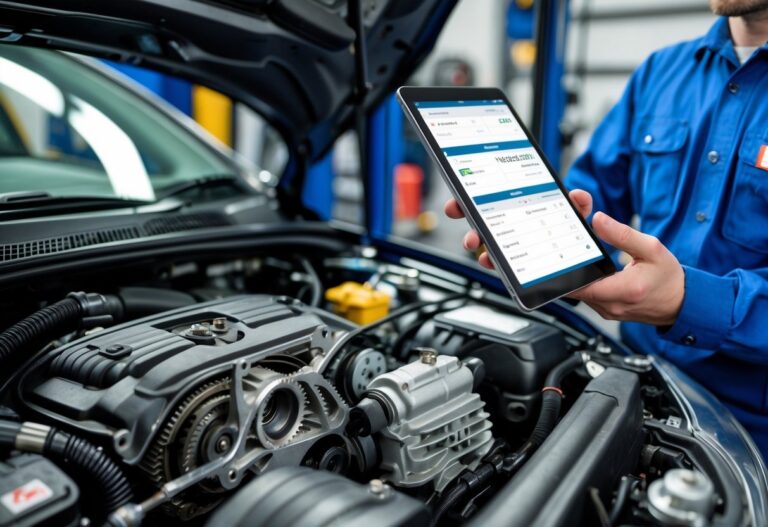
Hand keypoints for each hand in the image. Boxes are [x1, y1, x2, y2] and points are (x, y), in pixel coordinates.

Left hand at [444, 190, 684, 325]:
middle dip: (533, 273)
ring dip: (543, 275)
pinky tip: (547, 262)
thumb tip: (598, 220)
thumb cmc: (670, 281)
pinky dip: (561, 276)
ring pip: (564, 290)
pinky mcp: (599, 303)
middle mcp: (604, 303)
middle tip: (502, 258)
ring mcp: (600, 306)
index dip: (550, 276)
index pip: (575, 286)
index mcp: (618, 291)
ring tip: (513, 258)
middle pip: (561, 288)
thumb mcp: (652, 249)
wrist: (683, 304)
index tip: (526, 265)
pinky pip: (575, 291)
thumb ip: (622, 234)